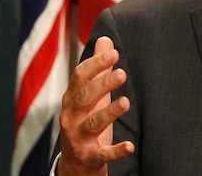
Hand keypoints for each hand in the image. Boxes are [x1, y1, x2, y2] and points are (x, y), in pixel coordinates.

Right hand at [58, 36, 134, 175]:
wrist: (74, 164)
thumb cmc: (85, 121)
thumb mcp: (90, 95)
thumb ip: (98, 69)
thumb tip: (105, 39)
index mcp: (72, 99)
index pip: (80, 77)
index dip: (96, 64)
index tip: (114, 53)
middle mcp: (71, 117)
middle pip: (84, 98)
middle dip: (102, 85)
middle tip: (122, 74)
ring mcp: (78, 138)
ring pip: (92, 124)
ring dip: (109, 113)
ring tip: (126, 102)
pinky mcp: (89, 157)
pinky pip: (103, 154)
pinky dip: (116, 151)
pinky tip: (130, 146)